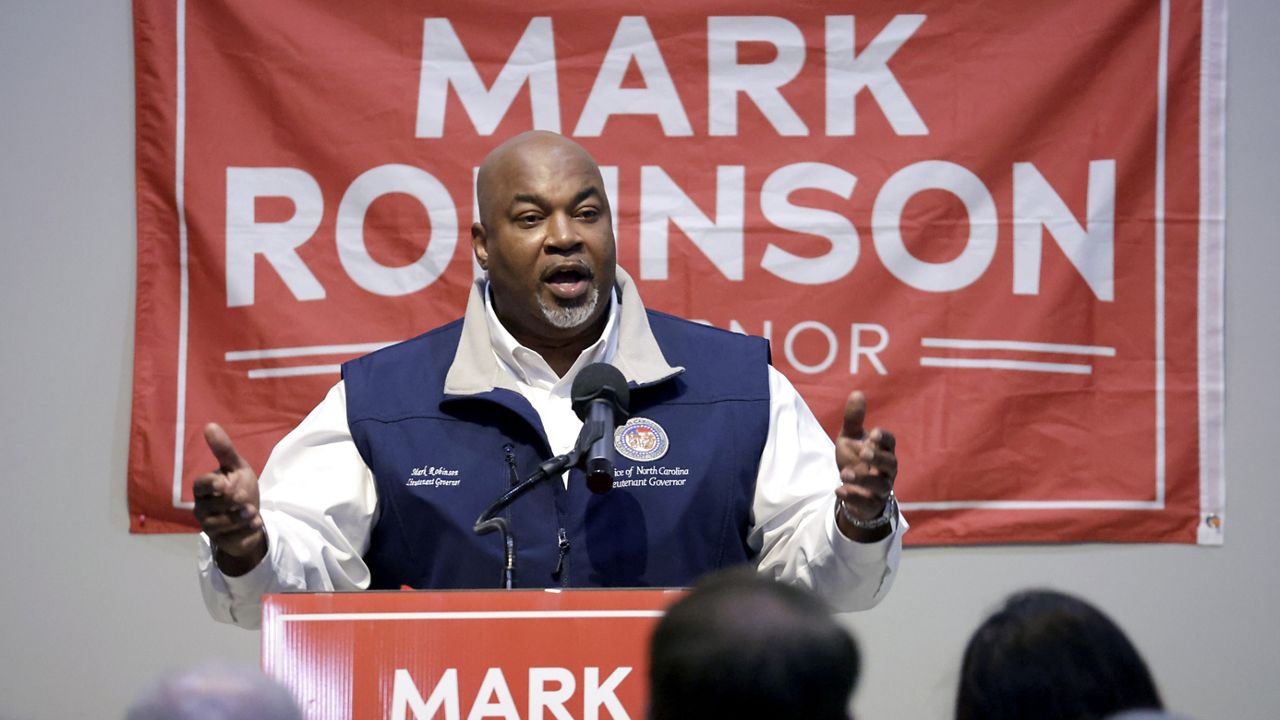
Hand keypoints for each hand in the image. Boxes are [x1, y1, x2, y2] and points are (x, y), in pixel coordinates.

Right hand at [192, 423, 266, 575]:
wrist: (251, 516)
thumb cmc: (240, 487)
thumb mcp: (236, 467)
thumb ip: (224, 450)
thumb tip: (209, 425)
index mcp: (204, 487)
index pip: (201, 484)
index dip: (212, 484)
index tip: (225, 483)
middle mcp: (201, 507)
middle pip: (214, 505)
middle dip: (234, 502)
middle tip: (246, 499)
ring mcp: (209, 525)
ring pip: (223, 523)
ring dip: (243, 517)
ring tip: (253, 512)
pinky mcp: (220, 540)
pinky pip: (233, 537)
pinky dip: (248, 530)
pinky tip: (255, 524)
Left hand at [834, 391, 897, 540]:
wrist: (853, 489)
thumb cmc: (856, 458)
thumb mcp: (851, 438)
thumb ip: (854, 420)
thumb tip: (857, 393)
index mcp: (883, 450)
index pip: (890, 442)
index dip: (884, 438)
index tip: (874, 434)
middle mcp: (886, 469)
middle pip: (890, 463)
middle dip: (878, 457)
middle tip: (864, 452)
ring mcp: (880, 488)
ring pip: (880, 486)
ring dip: (862, 479)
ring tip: (843, 473)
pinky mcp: (871, 504)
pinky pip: (867, 503)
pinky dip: (853, 497)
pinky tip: (839, 490)